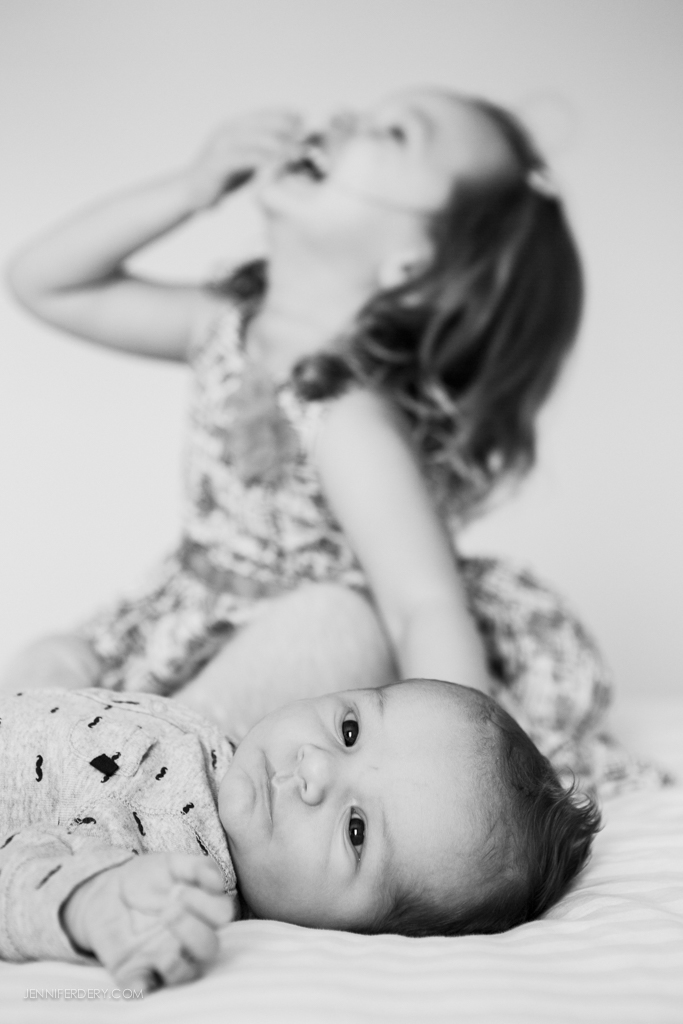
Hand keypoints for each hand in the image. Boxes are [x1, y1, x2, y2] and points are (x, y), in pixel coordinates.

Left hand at [62, 853, 237, 991]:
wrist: (107, 890)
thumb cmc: (148, 877)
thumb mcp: (171, 863)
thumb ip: (197, 867)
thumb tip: (218, 883)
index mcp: (201, 912)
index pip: (221, 916)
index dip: (207, 905)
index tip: (180, 890)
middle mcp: (188, 939)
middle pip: (208, 949)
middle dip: (193, 932)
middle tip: (169, 910)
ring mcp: (164, 957)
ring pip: (185, 975)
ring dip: (178, 968)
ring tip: (164, 953)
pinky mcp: (136, 971)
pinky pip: (143, 988)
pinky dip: (141, 989)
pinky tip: (138, 984)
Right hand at [184, 110, 304, 208]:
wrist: (190, 193)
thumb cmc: (220, 179)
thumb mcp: (245, 162)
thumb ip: (261, 153)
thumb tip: (287, 151)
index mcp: (234, 127)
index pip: (264, 114)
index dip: (286, 115)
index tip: (305, 122)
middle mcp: (229, 131)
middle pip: (264, 124)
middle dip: (288, 129)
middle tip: (308, 139)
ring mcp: (223, 145)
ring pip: (258, 139)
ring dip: (282, 145)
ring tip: (300, 153)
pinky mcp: (219, 162)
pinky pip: (247, 158)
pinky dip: (266, 160)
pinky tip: (281, 164)